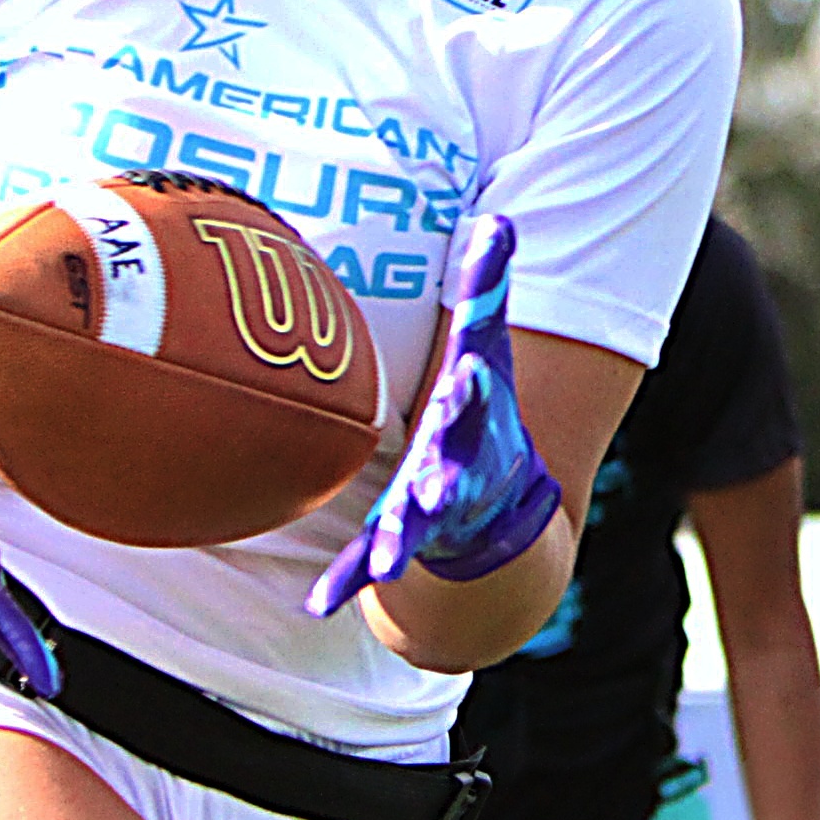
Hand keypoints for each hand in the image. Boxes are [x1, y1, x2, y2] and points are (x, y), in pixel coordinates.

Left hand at [307, 218, 561, 617]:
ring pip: (415, 528)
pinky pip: (369, 564)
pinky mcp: (400, 540)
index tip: (467, 375)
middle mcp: (458, 469)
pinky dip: (349, 581)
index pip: (477, 398)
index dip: (473, 388)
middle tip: (433, 484)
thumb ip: (488, 288)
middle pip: (453, 471)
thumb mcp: (488, 347)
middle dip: (445, 476)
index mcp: (476, 416)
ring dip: (401, 541)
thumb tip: (499, 219)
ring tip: (388, 560)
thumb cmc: (485, 408)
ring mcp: (430, 512)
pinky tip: (321, 601)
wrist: (497, 505)